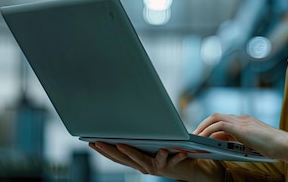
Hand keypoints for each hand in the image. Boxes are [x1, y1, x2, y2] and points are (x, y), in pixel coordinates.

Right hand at [89, 142, 223, 181]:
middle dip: (109, 149)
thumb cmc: (176, 152)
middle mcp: (147, 166)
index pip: (118, 155)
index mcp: (141, 159)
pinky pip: (170, 160)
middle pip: (124, 158)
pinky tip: (163, 148)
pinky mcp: (173, 166)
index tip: (89, 140)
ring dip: (131, 152)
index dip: (103, 149)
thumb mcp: (158, 142)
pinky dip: (168, 154)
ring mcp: (159, 167)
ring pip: (143, 160)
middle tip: (96, 140)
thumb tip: (133, 118)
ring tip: (120, 143)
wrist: (198, 169)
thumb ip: (146, 137)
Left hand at [194, 113, 287, 158]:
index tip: (203, 135)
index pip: (223, 119)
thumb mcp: (253, 143)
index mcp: (245, 121)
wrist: (283, 144)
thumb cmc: (272, 147)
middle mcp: (242, 118)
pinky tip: (203, 139)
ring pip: (215, 117)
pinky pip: (219, 125)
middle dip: (203, 125)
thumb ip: (241, 141)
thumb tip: (227, 146)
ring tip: (195, 137)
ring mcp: (241, 121)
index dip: (211, 126)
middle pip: (216, 115)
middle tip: (194, 135)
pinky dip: (209, 131)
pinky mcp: (241, 127)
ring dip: (203, 127)